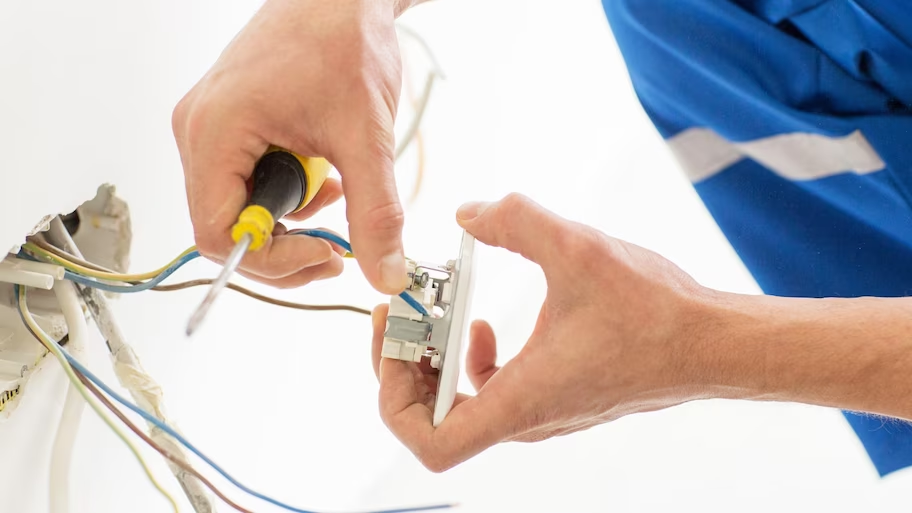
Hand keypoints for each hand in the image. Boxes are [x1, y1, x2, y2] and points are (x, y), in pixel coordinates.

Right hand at [172, 0, 408, 291]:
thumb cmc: (342, 40)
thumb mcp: (365, 137)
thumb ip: (375, 213)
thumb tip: (383, 272)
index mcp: (214, 132)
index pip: (218, 235)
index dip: (273, 259)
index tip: (324, 255)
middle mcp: (199, 132)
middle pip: (226, 227)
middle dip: (286, 245)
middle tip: (336, 245)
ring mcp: (211, 128)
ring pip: (241, 208)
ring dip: (293, 217)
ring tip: (337, 190)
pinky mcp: (231, 126)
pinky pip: (249, 182)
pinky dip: (291, 193)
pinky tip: (325, 175)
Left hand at [370, 193, 717, 471]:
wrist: (711, 342)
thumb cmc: (656, 312)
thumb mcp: (578, 249)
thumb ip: (515, 221)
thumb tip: (468, 214)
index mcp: (522, 400)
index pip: (430, 442)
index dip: (394, 397)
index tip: (398, 340)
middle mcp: (526, 418)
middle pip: (432, 421)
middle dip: (407, 364)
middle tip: (409, 314)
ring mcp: (541, 413)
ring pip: (461, 407)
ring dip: (437, 360)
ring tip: (440, 312)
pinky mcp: (554, 397)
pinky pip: (490, 393)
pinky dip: (470, 361)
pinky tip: (482, 323)